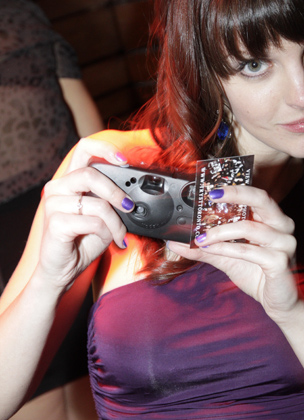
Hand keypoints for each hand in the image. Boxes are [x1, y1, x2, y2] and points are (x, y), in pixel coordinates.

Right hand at [37, 137, 136, 291]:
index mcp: (70, 181)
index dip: (105, 149)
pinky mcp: (55, 223)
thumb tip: (134, 195)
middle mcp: (58, 188)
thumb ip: (112, 201)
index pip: (84, 149)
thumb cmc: (82, 242)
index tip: (125, 161)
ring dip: (116, 221)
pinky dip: (108, 232)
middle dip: (116, 191)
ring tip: (120, 233)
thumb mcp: (104, 217)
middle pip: (91, 174)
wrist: (62, 270)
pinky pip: (92, 222)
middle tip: (129, 207)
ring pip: (97, 203)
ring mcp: (54, 204)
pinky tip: (113, 241)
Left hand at [168, 185, 299, 322]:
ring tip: (200, 237)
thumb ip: (205, 247)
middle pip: (261, 199)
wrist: (277, 302)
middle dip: (235, 194)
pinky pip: (249, 251)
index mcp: (273, 219)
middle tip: (211, 195)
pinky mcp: (280, 262)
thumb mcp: (226, 258)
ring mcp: (285, 243)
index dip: (235, 188)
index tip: (210, 187)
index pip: (255, 195)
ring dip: (220, 232)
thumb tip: (176, 242)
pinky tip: (212, 249)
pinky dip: (226, 249)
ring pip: (249, 228)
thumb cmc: (257, 274)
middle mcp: (283, 226)